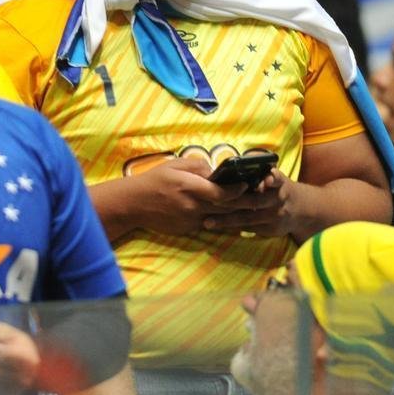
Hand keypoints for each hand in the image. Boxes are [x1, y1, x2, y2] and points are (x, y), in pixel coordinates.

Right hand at [131, 157, 248, 235]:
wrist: (134, 204)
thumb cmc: (155, 180)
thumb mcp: (175, 165)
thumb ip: (198, 167)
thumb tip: (216, 172)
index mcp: (189, 187)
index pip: (221, 192)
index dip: (238, 190)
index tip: (248, 184)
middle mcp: (192, 206)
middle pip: (225, 208)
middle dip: (244, 203)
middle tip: (259, 198)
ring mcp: (190, 220)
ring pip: (220, 219)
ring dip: (235, 214)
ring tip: (250, 207)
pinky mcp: (187, 229)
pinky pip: (208, 224)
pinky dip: (220, 220)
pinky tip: (229, 215)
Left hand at [201, 171, 299, 236]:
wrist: (300, 210)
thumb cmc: (277, 188)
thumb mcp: (276, 177)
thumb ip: (261, 172)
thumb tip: (238, 163)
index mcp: (279, 183)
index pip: (277, 179)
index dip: (272, 178)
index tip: (266, 180)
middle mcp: (278, 199)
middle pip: (255, 201)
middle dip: (233, 202)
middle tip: (213, 201)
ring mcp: (275, 217)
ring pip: (248, 219)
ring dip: (227, 220)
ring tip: (208, 222)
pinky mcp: (271, 230)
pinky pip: (248, 229)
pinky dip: (232, 227)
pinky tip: (216, 227)